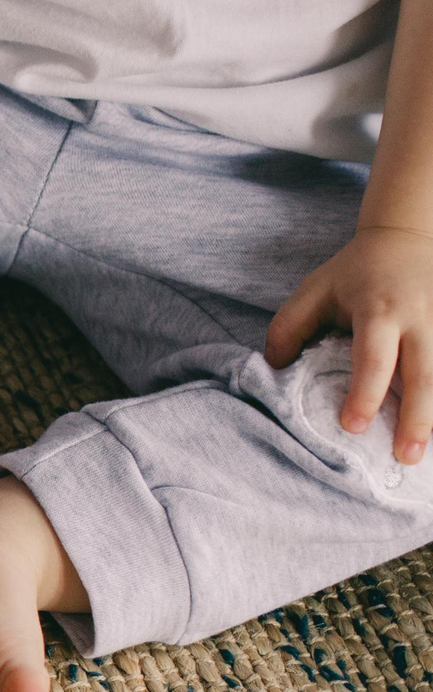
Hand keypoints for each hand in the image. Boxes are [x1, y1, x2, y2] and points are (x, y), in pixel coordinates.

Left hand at [265, 225, 432, 461]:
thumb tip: (273, 369)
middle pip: (424, 374)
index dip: (364, 393)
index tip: (352, 426)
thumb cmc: (354, 272)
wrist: (407, 234)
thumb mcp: (313, 291)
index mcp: (379, 310)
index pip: (373, 358)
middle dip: (417, 418)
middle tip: (404, 457)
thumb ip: (287, 328)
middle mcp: (419, 319)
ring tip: (421, 454)